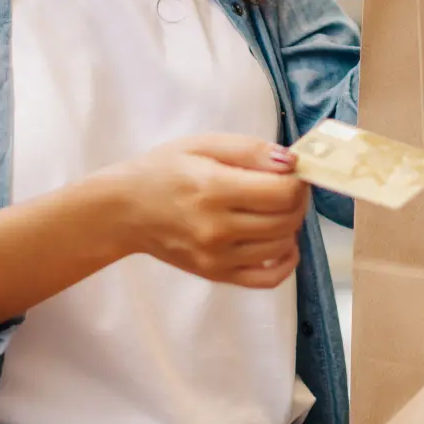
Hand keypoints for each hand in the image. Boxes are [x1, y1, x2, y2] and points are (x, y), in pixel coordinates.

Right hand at [99, 135, 309, 288]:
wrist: (124, 211)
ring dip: (290, 225)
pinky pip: (267, 278)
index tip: (293, 171)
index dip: (298, 180)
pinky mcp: (216, 274)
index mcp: (214, 189)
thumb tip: (292, 161)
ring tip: (276, 208)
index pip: (282, 192)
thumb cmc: (163, 171)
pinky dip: (285, 262)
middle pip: (286, 219)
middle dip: (298, 200)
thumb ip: (249, 150)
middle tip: (287, 187)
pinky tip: (282, 243)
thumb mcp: (202, 145)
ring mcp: (217, 257)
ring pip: (281, 246)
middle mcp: (217, 228)